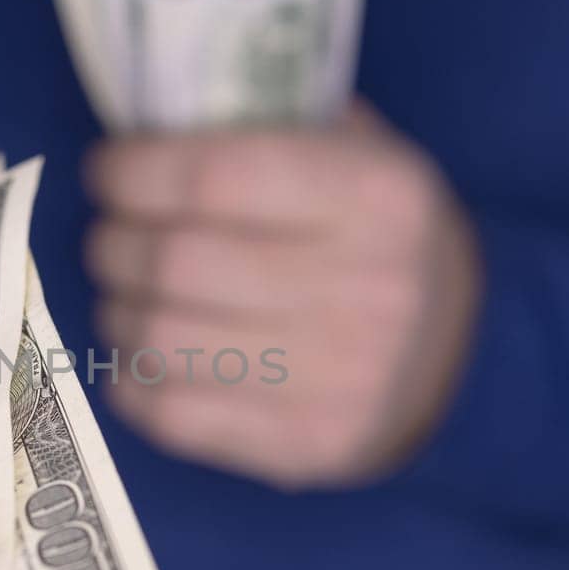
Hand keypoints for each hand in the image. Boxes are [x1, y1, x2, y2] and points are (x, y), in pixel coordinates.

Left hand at [83, 101, 479, 488]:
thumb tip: (147, 122)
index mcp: (378, 198)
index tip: (108, 169)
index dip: (136, 171)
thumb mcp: (360, 156)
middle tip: (107, 235)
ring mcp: (339, 380)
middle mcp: (366, 289)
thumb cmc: (380, 238)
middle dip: (114, 243)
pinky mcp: (306, 447)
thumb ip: (269, 128)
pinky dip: (131, 382)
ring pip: (163, 340)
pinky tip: (137, 356)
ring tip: (122, 294)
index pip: (216, 177)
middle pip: (177, 261)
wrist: (461, 358)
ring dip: (117, 311)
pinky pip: (175, 417)